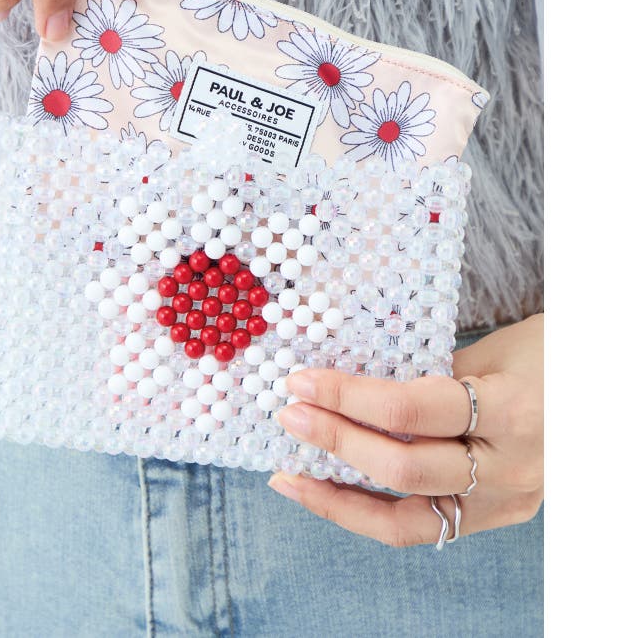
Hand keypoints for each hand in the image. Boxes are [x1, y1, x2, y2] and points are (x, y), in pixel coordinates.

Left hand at [267, 314, 542, 546]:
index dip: (349, 396)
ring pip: (408, 521)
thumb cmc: (547, 354)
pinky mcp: (497, 518)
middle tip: (289, 416)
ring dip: (339, 498)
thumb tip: (349, 385)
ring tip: (290, 476)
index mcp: (512, 411)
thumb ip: (426, 373)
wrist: (597, 390)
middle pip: (405, 469)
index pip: (413, 410)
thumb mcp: (490, 350)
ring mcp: (506, 502)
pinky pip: (424, 527)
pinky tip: (331, 493)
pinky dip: (370, 512)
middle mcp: (511, 467)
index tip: (302, 382)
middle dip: (336, 442)